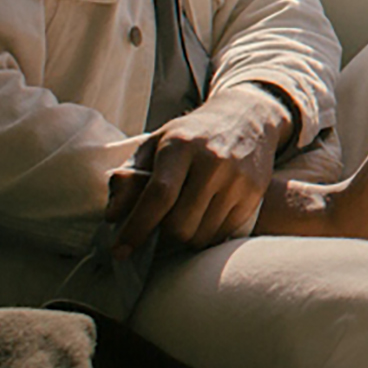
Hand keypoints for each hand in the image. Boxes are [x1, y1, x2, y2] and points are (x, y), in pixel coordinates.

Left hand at [106, 84, 295, 255]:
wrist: (247, 118)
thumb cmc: (192, 136)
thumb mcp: (156, 144)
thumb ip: (130, 177)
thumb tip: (113, 216)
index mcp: (181, 146)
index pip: (158, 196)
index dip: (137, 228)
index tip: (120, 250)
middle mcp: (212, 161)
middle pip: (180, 223)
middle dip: (162, 237)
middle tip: (155, 234)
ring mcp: (237, 178)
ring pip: (202, 235)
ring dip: (184, 241)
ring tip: (178, 227)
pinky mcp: (253, 192)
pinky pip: (223, 233)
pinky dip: (206, 236)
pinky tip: (200, 222)